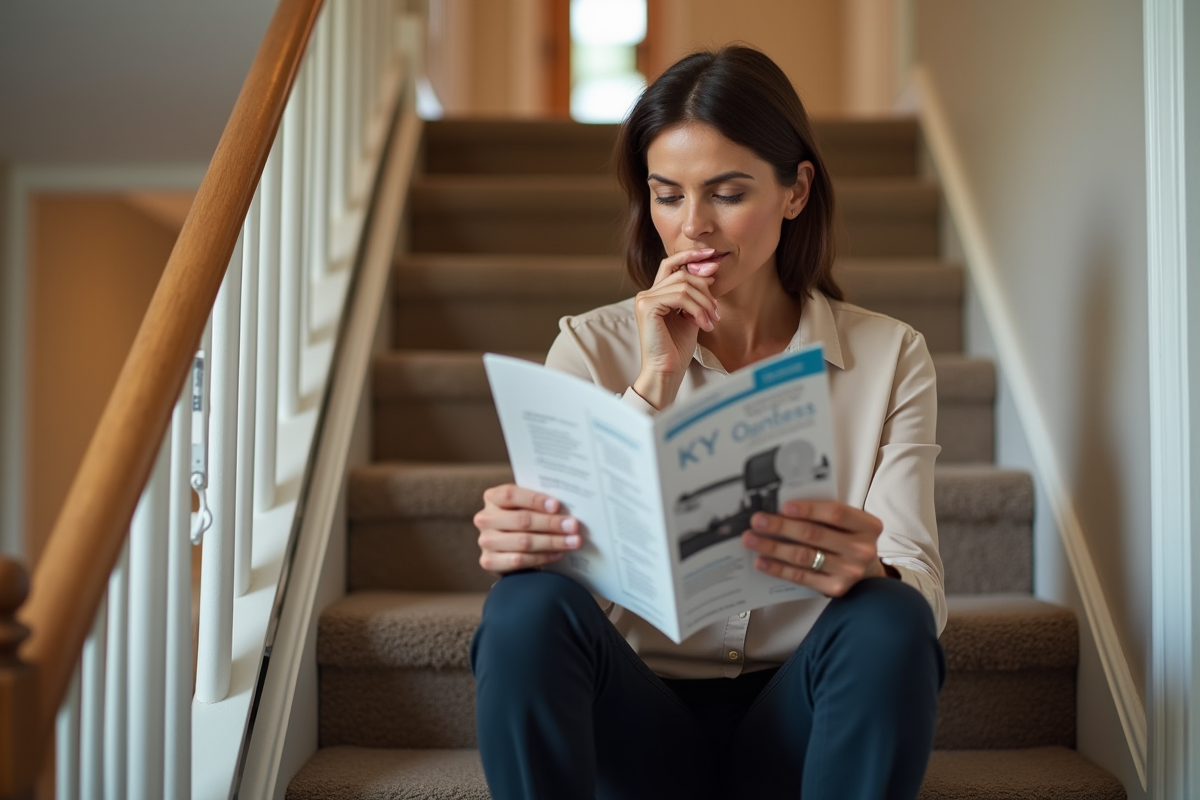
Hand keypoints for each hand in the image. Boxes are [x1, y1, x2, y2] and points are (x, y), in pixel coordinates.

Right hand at [474, 484, 581, 574]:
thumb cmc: (521, 519)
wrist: (508, 547)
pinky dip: (542, 557)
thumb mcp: (526, 506)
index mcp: (492, 497)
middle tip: (573, 526)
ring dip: (552, 542)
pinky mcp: (488, 562)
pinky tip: (558, 554)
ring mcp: (485, 541)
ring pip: (523, 542)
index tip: (557, 505)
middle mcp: (485, 518)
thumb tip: (568, 505)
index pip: (511, 495)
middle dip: (551, 523)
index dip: (534, 500)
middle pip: (521, 520)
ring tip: (572, 541)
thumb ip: (539, 503)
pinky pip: (519, 560)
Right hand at [631, 248, 721, 408]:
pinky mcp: (647, 306)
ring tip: (713, 321)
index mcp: (655, 294)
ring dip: (705, 303)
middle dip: (705, 287)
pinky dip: (697, 309)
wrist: (667, 371)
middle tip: (717, 309)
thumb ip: (696, 295)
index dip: (691, 256)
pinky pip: (680, 296)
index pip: (672, 264)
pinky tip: (704, 324)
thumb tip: (710, 272)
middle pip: (682, 273)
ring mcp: (644, 299)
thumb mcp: (691, 316)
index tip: (712, 257)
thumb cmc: (677, 349)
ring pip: (684, 285)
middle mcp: (647, 294)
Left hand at [741, 500, 886, 596]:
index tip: (784, 506)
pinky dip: (778, 568)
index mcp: (867, 525)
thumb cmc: (849, 539)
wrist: (866, 572)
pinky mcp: (836, 588)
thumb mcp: (848, 523)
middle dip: (781, 527)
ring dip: (773, 547)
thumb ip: (824, 514)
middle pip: (814, 534)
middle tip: (757, 521)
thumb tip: (781, 507)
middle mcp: (861, 549)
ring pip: (804, 556)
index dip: (808, 509)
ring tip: (752, 539)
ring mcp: (849, 571)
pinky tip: (762, 561)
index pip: (836, 513)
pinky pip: (801, 577)